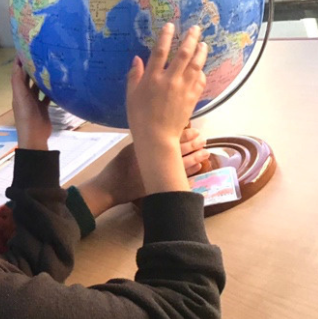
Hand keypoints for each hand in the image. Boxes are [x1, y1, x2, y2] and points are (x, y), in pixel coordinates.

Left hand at [11, 59, 50, 150]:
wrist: (35, 136)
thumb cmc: (27, 116)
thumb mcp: (21, 97)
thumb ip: (19, 81)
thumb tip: (19, 63)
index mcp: (18, 92)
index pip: (17, 73)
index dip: (20, 62)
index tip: (25, 49)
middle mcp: (25, 95)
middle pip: (27, 78)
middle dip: (32, 67)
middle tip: (41, 54)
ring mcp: (34, 102)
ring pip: (37, 86)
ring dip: (42, 77)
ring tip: (50, 65)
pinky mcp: (43, 108)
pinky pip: (46, 96)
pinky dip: (50, 90)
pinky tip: (57, 83)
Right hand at [76, 128, 207, 216]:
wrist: (112, 187)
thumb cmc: (118, 166)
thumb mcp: (129, 148)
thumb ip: (145, 141)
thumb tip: (161, 132)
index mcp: (149, 148)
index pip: (172, 138)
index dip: (186, 134)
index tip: (195, 131)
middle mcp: (157, 160)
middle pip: (181, 150)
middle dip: (194, 145)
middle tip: (203, 140)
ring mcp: (160, 174)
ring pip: (184, 164)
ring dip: (196, 158)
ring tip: (205, 152)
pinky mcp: (162, 185)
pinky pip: (180, 178)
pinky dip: (190, 172)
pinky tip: (198, 167)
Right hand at [126, 24, 207, 193]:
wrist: (157, 137)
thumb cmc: (139, 117)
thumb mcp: (131, 96)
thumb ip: (134, 76)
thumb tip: (138, 59)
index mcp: (153, 78)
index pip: (161, 51)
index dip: (166, 36)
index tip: (171, 25)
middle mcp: (170, 80)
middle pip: (183, 53)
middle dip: (190, 38)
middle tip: (195, 28)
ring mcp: (183, 88)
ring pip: (196, 65)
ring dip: (201, 52)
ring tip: (203, 43)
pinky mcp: (192, 98)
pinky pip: (200, 80)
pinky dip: (202, 72)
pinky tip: (202, 67)